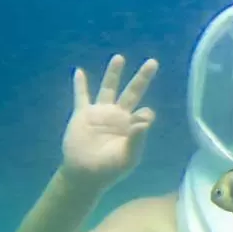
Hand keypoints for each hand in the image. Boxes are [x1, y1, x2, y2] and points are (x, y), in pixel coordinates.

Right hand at [61, 55, 158, 189]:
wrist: (84, 174)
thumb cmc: (110, 169)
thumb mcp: (128, 157)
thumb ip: (137, 139)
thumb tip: (146, 119)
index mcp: (133, 126)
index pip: (144, 113)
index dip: (144, 115)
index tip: (138, 124)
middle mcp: (119, 116)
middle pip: (133, 92)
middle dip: (142, 77)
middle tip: (153, 62)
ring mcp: (101, 113)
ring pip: (109, 88)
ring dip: (114, 73)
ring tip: (120, 58)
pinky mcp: (83, 115)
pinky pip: (81, 96)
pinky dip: (80, 85)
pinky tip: (79, 72)